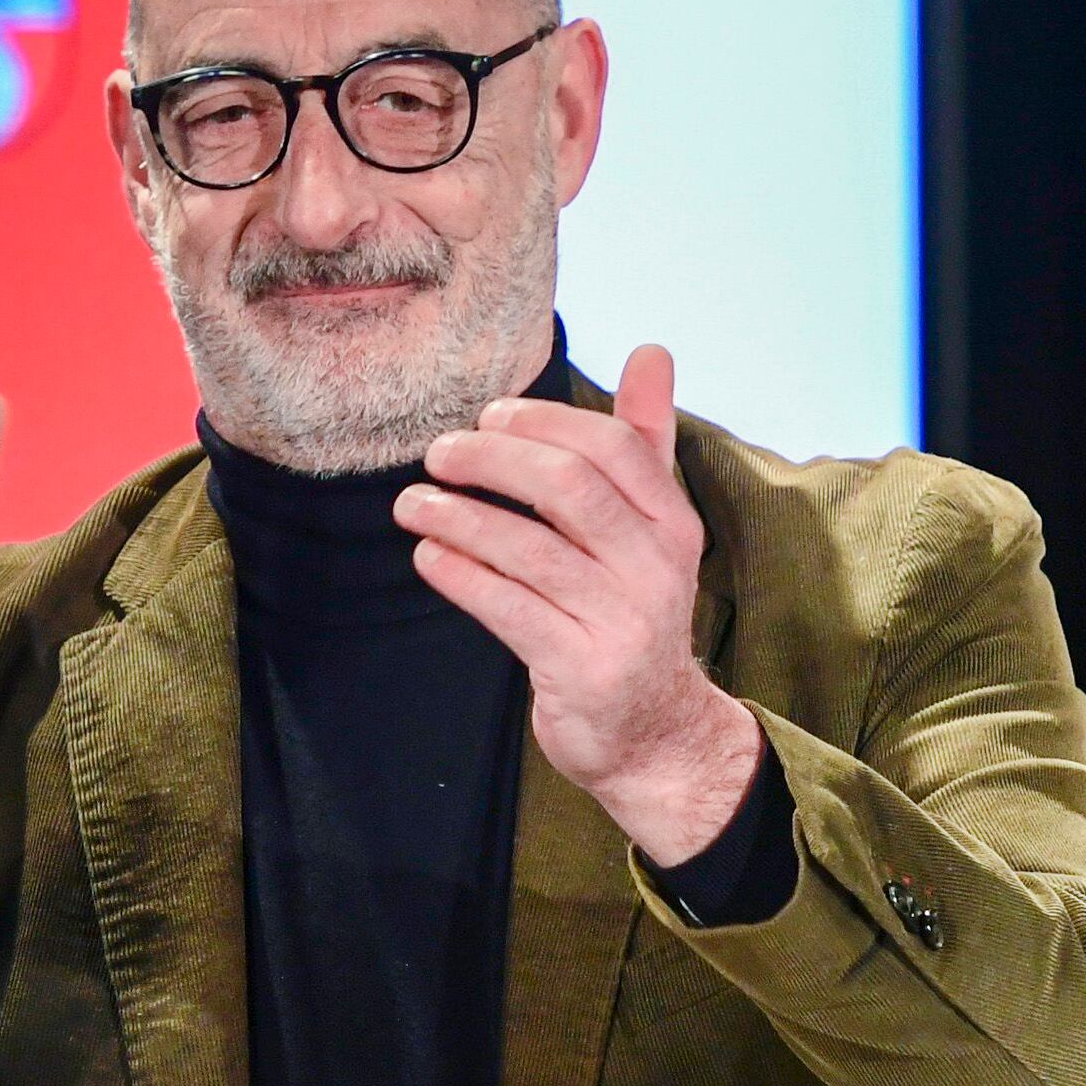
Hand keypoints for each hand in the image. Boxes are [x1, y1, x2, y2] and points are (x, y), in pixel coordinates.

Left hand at [394, 343, 763, 863]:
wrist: (652, 734)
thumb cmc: (631, 612)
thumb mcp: (652, 530)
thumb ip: (645, 442)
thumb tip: (651, 352)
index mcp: (674, 523)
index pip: (612, 447)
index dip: (543, 421)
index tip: (488, 417)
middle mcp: (657, 568)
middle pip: (568, 486)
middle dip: (492, 459)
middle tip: (438, 453)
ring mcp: (622, 622)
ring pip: (529, 547)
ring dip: (458, 516)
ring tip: (412, 504)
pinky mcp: (583, 671)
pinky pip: (508, 609)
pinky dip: (461, 575)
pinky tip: (428, 556)